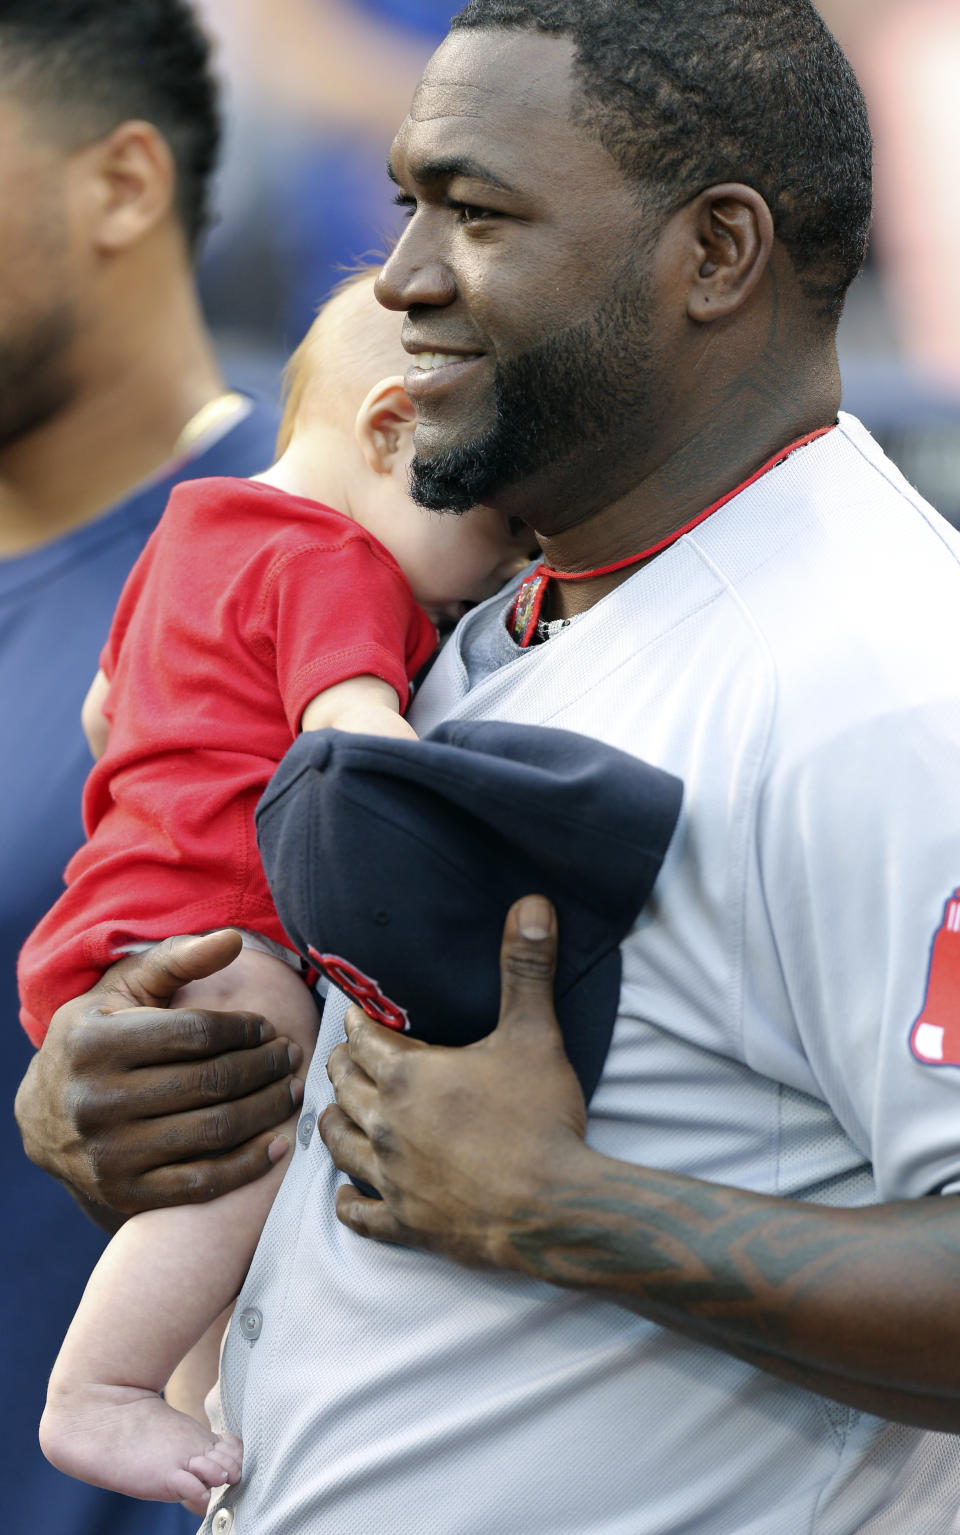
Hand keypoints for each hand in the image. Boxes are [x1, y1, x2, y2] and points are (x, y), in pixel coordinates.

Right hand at [14, 931, 303, 1220]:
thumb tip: (233, 939)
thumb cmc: (98, 1037)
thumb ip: (177, 961)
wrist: (43, 1115)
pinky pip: (202, 1183)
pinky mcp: (124, 1193)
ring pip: (214, 1131)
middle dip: (264, 1067)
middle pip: (211, 1082)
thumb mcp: (124, 990)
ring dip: (266, 1110)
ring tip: (290, 1090)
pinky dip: (247, 1165)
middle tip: (291, 1056)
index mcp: (95, 1043)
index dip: (244, 1029)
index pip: (196, 1033)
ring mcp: (110, 1153)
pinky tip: (275, 1143)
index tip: (268, 1028)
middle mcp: (96, 1100)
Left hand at [320, 896, 589, 1267]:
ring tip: (335, 1113)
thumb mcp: (535, 1034)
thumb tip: (533, 903)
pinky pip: (359, 1214)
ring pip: (340, 1145)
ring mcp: (391, 1178)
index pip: (363, 1040)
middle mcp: (385, 1124)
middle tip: (345, 1058)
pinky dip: (347, 1204)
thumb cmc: (540, 1119)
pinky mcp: (405, 1223)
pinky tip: (344, 1197)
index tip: (356, 1016)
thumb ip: (526, 967)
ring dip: (335, 1125)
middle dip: (342, 1068)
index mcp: (407, 1076)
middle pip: (345, 1087)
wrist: (555, 1209)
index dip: (358, 1024)